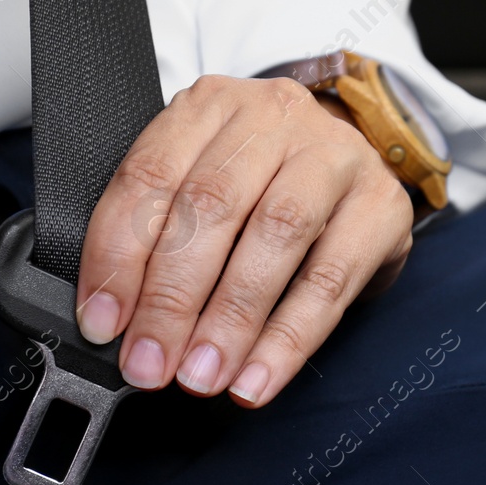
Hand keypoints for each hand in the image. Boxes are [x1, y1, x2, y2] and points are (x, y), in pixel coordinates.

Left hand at [75, 74, 414, 406]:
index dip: (119, 256)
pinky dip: (289, 339)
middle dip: (173, 297)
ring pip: (276, 235)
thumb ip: (160, 236)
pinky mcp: (381, 204)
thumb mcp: (204, 187)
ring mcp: (335, 154)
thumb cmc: (264, 191)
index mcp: (210, 106)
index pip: (150, 176)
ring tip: (202, 374)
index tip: (104, 323)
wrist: (357, 177)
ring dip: (231, 319)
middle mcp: (273, 116)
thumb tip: (116, 321)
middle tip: (151, 363)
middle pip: (212, 205)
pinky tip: (258, 378)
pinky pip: (331, 280)